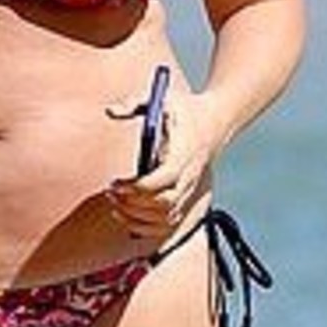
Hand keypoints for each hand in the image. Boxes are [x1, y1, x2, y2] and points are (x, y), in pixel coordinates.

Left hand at [105, 88, 221, 247]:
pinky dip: (147, 228)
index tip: (116, 183)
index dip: (138, 187)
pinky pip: (168, 225)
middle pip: (163, 204)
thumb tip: (110, 111)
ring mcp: (190, 191)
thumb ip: (134, 104)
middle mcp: (190, 177)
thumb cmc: (185, 109)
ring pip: (165, 218)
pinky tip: (128, 217)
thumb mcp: (161, 99)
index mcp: (184, 155)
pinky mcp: (187, 199)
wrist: (216, 120)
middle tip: (112, 193)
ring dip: (137, 217)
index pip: (164, 179)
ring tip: (116, 204)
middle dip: (133, 203)